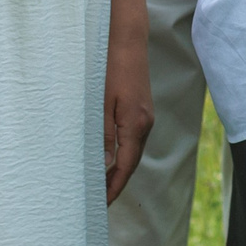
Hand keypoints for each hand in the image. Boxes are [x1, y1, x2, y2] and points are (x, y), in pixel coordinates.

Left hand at [104, 22, 153, 202]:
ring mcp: (145, 117)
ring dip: (119, 170)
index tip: (102, 204)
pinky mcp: (141, 110)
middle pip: (131, 163)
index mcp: (135, 125)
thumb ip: (103, 133)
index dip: (114, 187)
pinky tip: (110, 158)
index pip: (125, 166)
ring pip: (133, 152)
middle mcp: (145, 124)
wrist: (127, 41)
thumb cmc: (111, 68)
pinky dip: (122, 155)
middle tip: (99, 202)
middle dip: (117, 183)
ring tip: (101, 185)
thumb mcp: (101, 103)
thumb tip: (103, 162)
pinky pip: (133, 140)